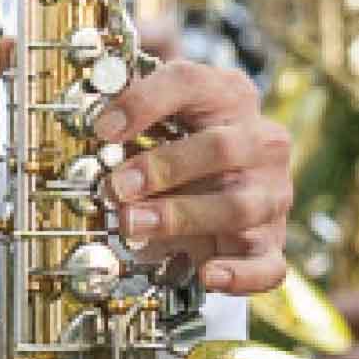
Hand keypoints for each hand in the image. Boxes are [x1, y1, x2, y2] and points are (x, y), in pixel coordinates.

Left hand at [95, 60, 290, 293]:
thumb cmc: (186, 148)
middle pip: (222, 148)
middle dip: (163, 168)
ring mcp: (271, 194)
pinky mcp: (272, 244)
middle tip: (117, 185)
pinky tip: (208, 274)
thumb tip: (87, 122)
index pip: (190, 83)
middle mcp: (261, 142)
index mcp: (230, 96)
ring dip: (180, 217)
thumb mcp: (162, 121)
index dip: (144, 103)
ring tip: (133, 223)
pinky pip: (267, 264)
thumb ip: (131, 117)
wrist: (224, 189)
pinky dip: (239, 274)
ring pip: (238, 206)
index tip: (103, 128)